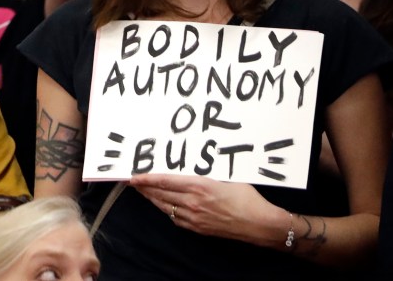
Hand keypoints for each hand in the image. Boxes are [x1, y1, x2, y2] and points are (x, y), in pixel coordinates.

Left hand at [130, 173, 283, 243]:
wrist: (259, 224)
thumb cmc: (247, 197)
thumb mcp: (226, 177)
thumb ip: (206, 173)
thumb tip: (193, 164)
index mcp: (198, 186)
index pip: (165, 181)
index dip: (147, 179)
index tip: (134, 176)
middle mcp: (192, 202)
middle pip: (161, 195)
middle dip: (144, 188)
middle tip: (133, 181)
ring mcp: (194, 218)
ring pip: (165, 207)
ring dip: (152, 199)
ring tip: (142, 191)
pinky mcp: (197, 228)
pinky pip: (175, 218)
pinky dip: (166, 209)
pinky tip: (162, 204)